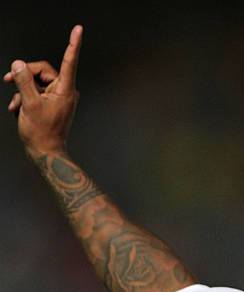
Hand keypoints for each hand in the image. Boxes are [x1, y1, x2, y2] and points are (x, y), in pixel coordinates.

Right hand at [4, 25, 82, 154]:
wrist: (45, 153)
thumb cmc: (42, 132)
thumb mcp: (29, 104)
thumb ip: (23, 81)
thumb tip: (18, 64)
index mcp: (65, 89)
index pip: (69, 61)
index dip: (73, 44)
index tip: (79, 29)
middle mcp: (65, 91)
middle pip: (43, 70)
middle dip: (24, 75)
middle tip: (7, 80)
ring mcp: (59, 98)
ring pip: (36, 82)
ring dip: (22, 90)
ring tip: (15, 105)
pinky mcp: (52, 103)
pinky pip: (36, 93)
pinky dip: (25, 98)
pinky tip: (17, 110)